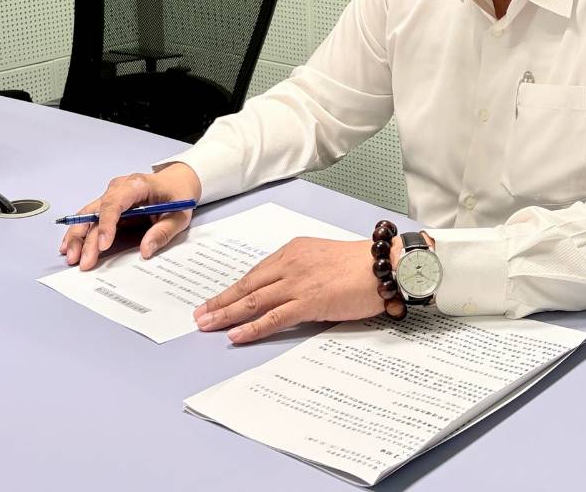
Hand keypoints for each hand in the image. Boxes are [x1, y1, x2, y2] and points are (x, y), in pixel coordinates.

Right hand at [58, 163, 201, 269]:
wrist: (175, 183)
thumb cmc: (176, 196)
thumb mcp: (179, 215)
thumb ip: (163, 232)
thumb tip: (146, 250)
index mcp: (137, 185)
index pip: (115, 203)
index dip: (107, 224)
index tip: (103, 245)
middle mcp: (119, 188)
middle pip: (96, 212)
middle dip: (86, 237)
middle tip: (82, 260)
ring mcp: (111, 196)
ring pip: (87, 215)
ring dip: (77, 236)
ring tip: (70, 257)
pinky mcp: (107, 205)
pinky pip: (89, 218)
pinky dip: (78, 232)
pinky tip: (68, 246)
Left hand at [193, 237, 391, 343]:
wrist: (385, 264)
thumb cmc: (362, 264)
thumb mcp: (324, 259)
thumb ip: (303, 272)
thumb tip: (289, 293)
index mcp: (293, 250)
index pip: (256, 273)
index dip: (234, 289)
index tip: (218, 298)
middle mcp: (290, 264)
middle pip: (247, 286)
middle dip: (220, 301)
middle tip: (200, 315)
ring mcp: (297, 283)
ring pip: (253, 301)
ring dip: (226, 314)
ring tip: (207, 325)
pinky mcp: (308, 302)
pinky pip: (273, 317)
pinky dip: (251, 327)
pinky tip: (236, 334)